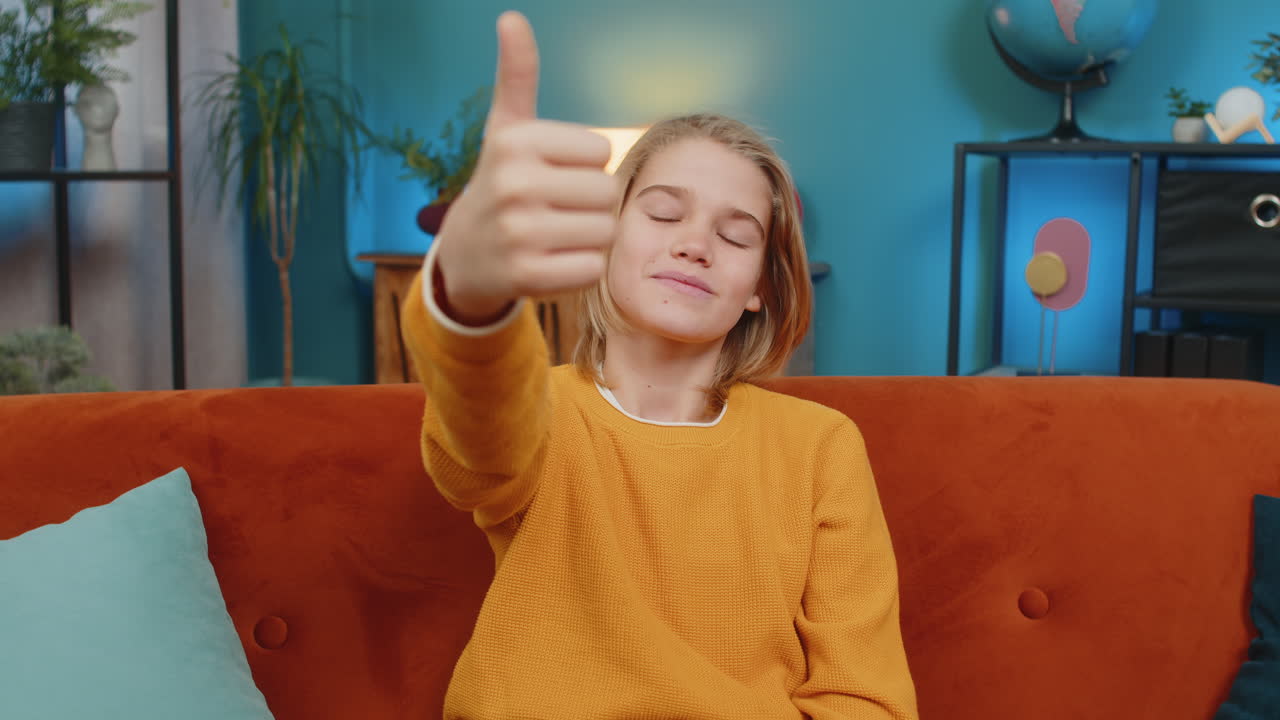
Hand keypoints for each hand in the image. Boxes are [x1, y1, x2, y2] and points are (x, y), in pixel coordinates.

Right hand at [433, 11, 618, 325]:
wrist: (465, 255)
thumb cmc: (500, 184)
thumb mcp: (506, 130)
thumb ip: (518, 76)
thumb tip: (512, 17)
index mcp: (514, 142)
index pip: (600, 150)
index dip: (584, 165)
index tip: (551, 173)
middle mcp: (512, 184)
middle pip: (607, 191)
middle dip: (591, 203)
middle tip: (556, 209)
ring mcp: (518, 233)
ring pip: (605, 231)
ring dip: (589, 237)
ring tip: (555, 235)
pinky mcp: (527, 277)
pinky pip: (591, 267)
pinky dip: (581, 268)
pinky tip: (552, 262)